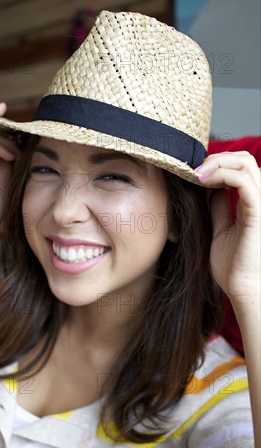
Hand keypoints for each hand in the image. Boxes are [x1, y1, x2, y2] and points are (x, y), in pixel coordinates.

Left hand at [196, 151, 259, 307]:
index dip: (218, 164)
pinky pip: (243, 181)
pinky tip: (202, 182)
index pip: (242, 168)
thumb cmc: (233, 266)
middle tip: (193, 171)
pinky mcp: (259, 212)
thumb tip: (211, 188)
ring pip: (245, 163)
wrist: (242, 289)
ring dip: (216, 163)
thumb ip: (219, 207)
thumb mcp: (221, 230)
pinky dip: (220, 174)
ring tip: (195, 175)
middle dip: (217, 158)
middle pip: (245, 160)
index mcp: (253, 203)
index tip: (193, 174)